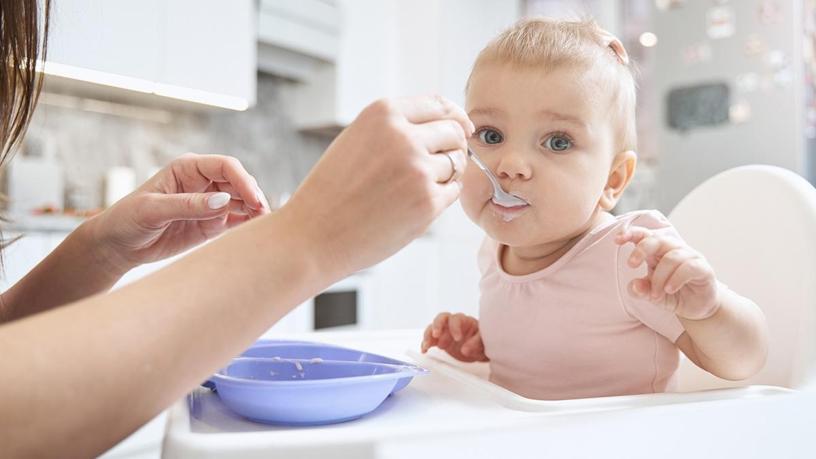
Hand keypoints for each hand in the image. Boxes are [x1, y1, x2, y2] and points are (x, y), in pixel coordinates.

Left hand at [86, 153, 270, 273]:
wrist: (118, 245)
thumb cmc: (127, 220)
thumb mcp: (153, 209)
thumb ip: (188, 205)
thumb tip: (223, 201)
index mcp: (188, 168)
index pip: (226, 166)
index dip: (244, 180)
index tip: (255, 199)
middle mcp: (203, 183)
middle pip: (240, 183)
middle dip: (255, 196)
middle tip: (264, 216)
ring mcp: (210, 204)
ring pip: (243, 202)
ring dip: (256, 211)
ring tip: (265, 227)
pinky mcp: (211, 224)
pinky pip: (237, 221)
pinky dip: (249, 225)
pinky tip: (256, 233)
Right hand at [280, 95, 472, 277]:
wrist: (314, 235)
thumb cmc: (335, 190)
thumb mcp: (358, 139)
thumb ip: (397, 127)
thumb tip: (450, 123)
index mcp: (384, 114)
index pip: (439, 104)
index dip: (455, 117)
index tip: (461, 129)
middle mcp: (404, 137)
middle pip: (454, 132)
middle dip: (454, 146)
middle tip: (438, 164)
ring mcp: (418, 170)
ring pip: (456, 162)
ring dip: (446, 174)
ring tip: (414, 188)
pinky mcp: (428, 203)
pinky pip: (453, 190)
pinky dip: (442, 195)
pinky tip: (416, 203)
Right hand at [421, 312, 487, 361]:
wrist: (480, 350)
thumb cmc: (483, 342)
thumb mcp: (484, 343)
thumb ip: (476, 344)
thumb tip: (465, 349)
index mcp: (465, 321)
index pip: (457, 319)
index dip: (455, 327)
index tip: (457, 338)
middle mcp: (453, 324)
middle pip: (442, 318)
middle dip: (437, 326)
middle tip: (436, 335)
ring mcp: (445, 331)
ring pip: (433, 327)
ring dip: (429, 335)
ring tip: (427, 345)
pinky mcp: (439, 340)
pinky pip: (430, 339)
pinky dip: (425, 343)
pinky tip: (424, 350)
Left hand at [615, 226, 719, 319]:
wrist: (697, 307)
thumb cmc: (672, 294)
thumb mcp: (652, 295)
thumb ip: (641, 290)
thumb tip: (635, 285)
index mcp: (658, 252)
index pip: (644, 235)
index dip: (631, 233)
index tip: (617, 240)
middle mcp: (674, 250)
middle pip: (657, 239)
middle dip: (641, 249)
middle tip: (631, 264)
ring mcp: (690, 257)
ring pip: (671, 257)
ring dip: (659, 277)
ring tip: (655, 294)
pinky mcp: (703, 268)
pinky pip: (688, 267)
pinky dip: (675, 278)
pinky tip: (669, 290)